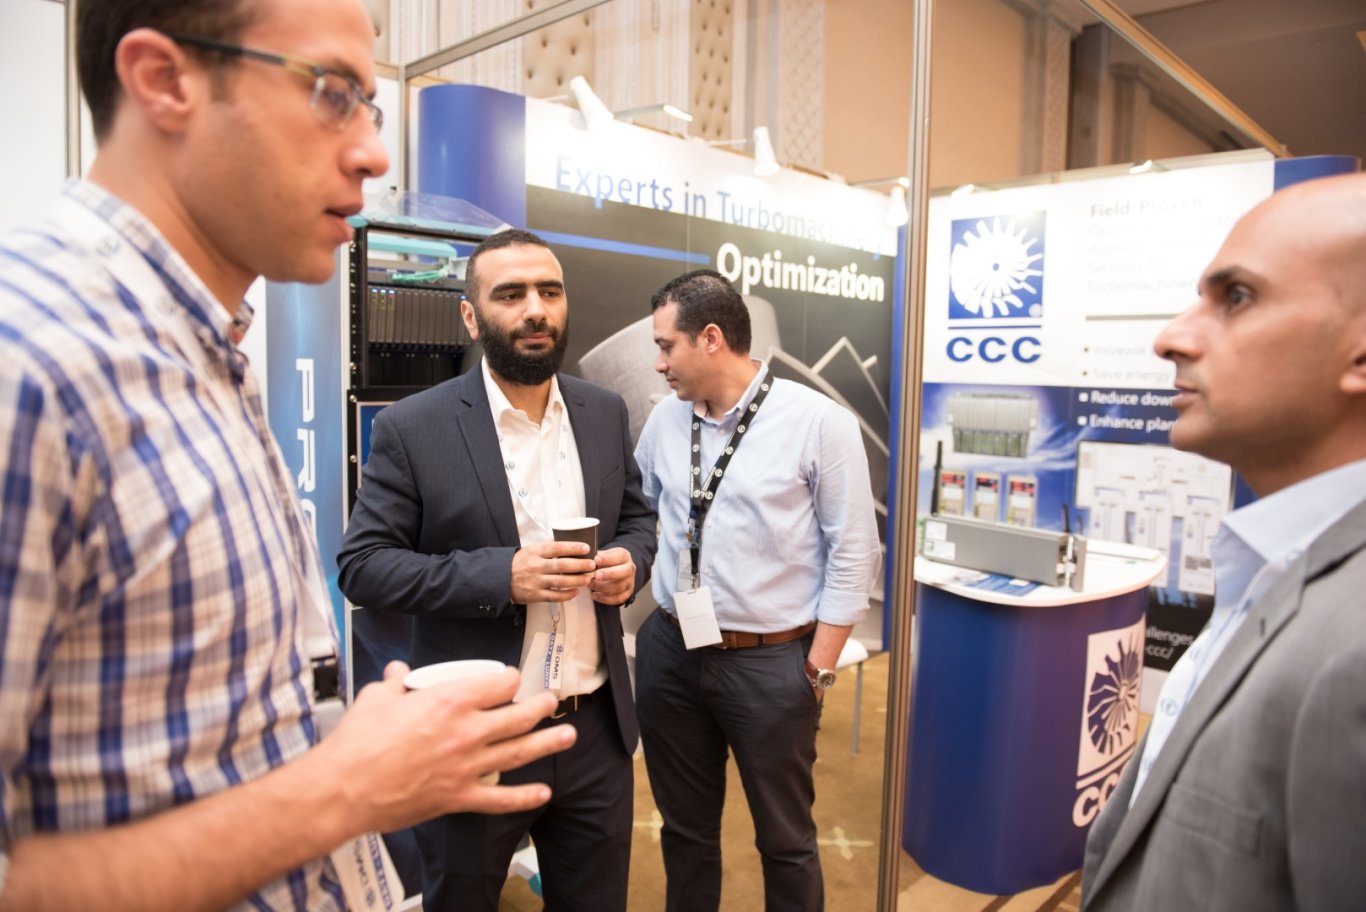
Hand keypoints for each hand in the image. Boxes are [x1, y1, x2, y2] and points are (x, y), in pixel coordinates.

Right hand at [317, 662, 576, 830]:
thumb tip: (400, 671)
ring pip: (519, 752)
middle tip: (551, 701)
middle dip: (539, 706)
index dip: (508, 679)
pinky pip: (499, 798)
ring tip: (568, 735)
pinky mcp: (458, 797)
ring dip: (547, 742)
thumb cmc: (358, 742)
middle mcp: (466, 731)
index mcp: (450, 700)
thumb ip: (395, 682)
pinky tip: (542, 793)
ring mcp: (466, 766)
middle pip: (518, 715)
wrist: (344, 789)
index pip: (498, 683)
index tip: (509, 680)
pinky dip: (523, 797)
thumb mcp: (376, 698)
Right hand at [509, 541, 595, 603]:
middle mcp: (536, 566)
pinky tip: (575, 591)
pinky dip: (567, 594)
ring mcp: (536, 582)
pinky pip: (555, 596)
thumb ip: (547, 548)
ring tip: (588, 579)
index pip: (557, 548)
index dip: (573, 547)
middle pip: (562, 565)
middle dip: (580, 565)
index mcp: (535, 552)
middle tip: (592, 564)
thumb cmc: (520, 563)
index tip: (586, 548)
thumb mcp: (530, 550)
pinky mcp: (536, 595)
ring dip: (577, 580)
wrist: (501, 579)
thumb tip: (569, 544)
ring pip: (561, 582)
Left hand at [588, 546, 636, 604]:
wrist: (615, 570)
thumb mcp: (604, 555)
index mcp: (625, 556)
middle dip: (609, 574)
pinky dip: (604, 598)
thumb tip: (587, 560)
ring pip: (620, 587)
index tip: (596, 559)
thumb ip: (597, 557)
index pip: (620, 556)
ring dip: (603, 587)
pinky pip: (617, 599)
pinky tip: (594, 595)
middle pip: (624, 572)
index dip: (608, 558)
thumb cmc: (606, 561)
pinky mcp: (626, 594)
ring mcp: (630, 582)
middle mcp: (630, 568)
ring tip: (590, 585)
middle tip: (596, 575)